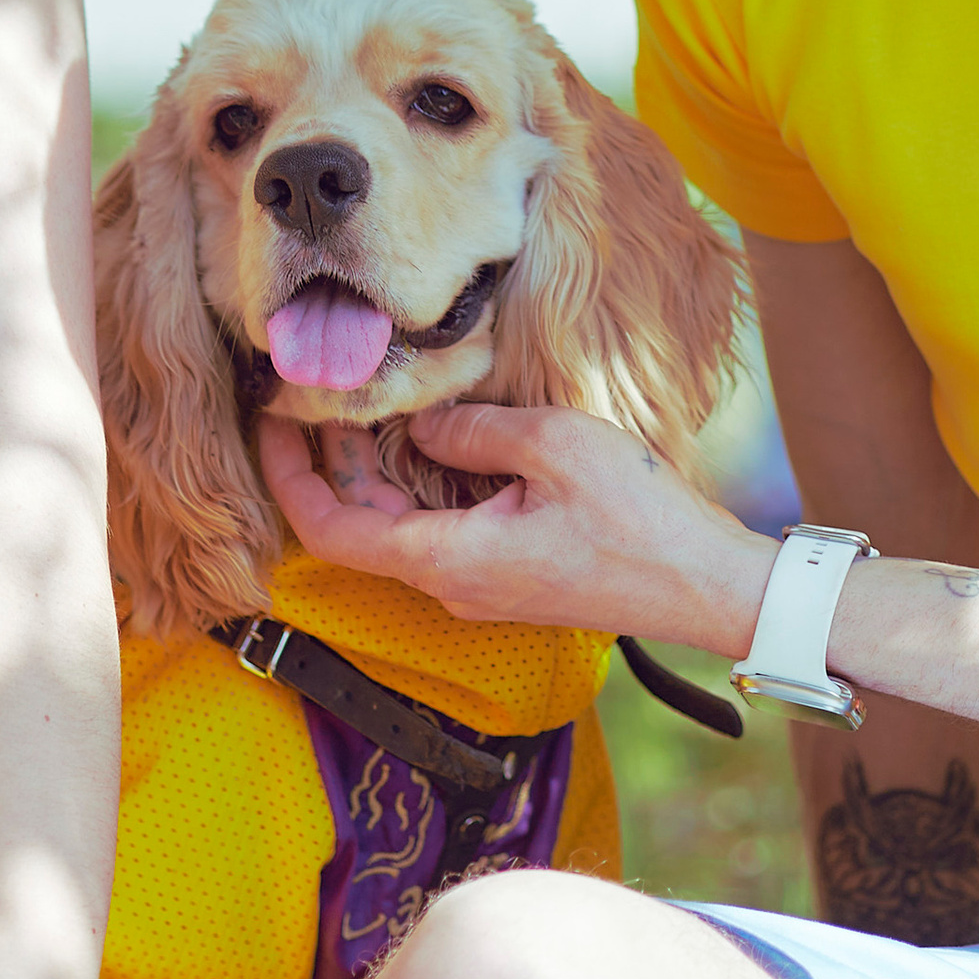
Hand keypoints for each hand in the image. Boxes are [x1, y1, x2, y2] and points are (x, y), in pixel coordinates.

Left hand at [257, 398, 771, 648]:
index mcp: (446, 558)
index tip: (271, 418)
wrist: (707, 586)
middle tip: (308, 393)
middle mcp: (451, 581)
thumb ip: (472, 430)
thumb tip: (420, 423)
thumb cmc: (638, 521)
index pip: (332, 528)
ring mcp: (479, 582)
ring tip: (356, 403)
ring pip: (397, 525)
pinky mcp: (507, 572)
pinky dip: (414, 481)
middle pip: (357, 524)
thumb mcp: (551, 446)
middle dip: (324, 460)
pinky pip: (437, 527)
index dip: (288, 474)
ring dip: (370, 468)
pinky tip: (424, 433)